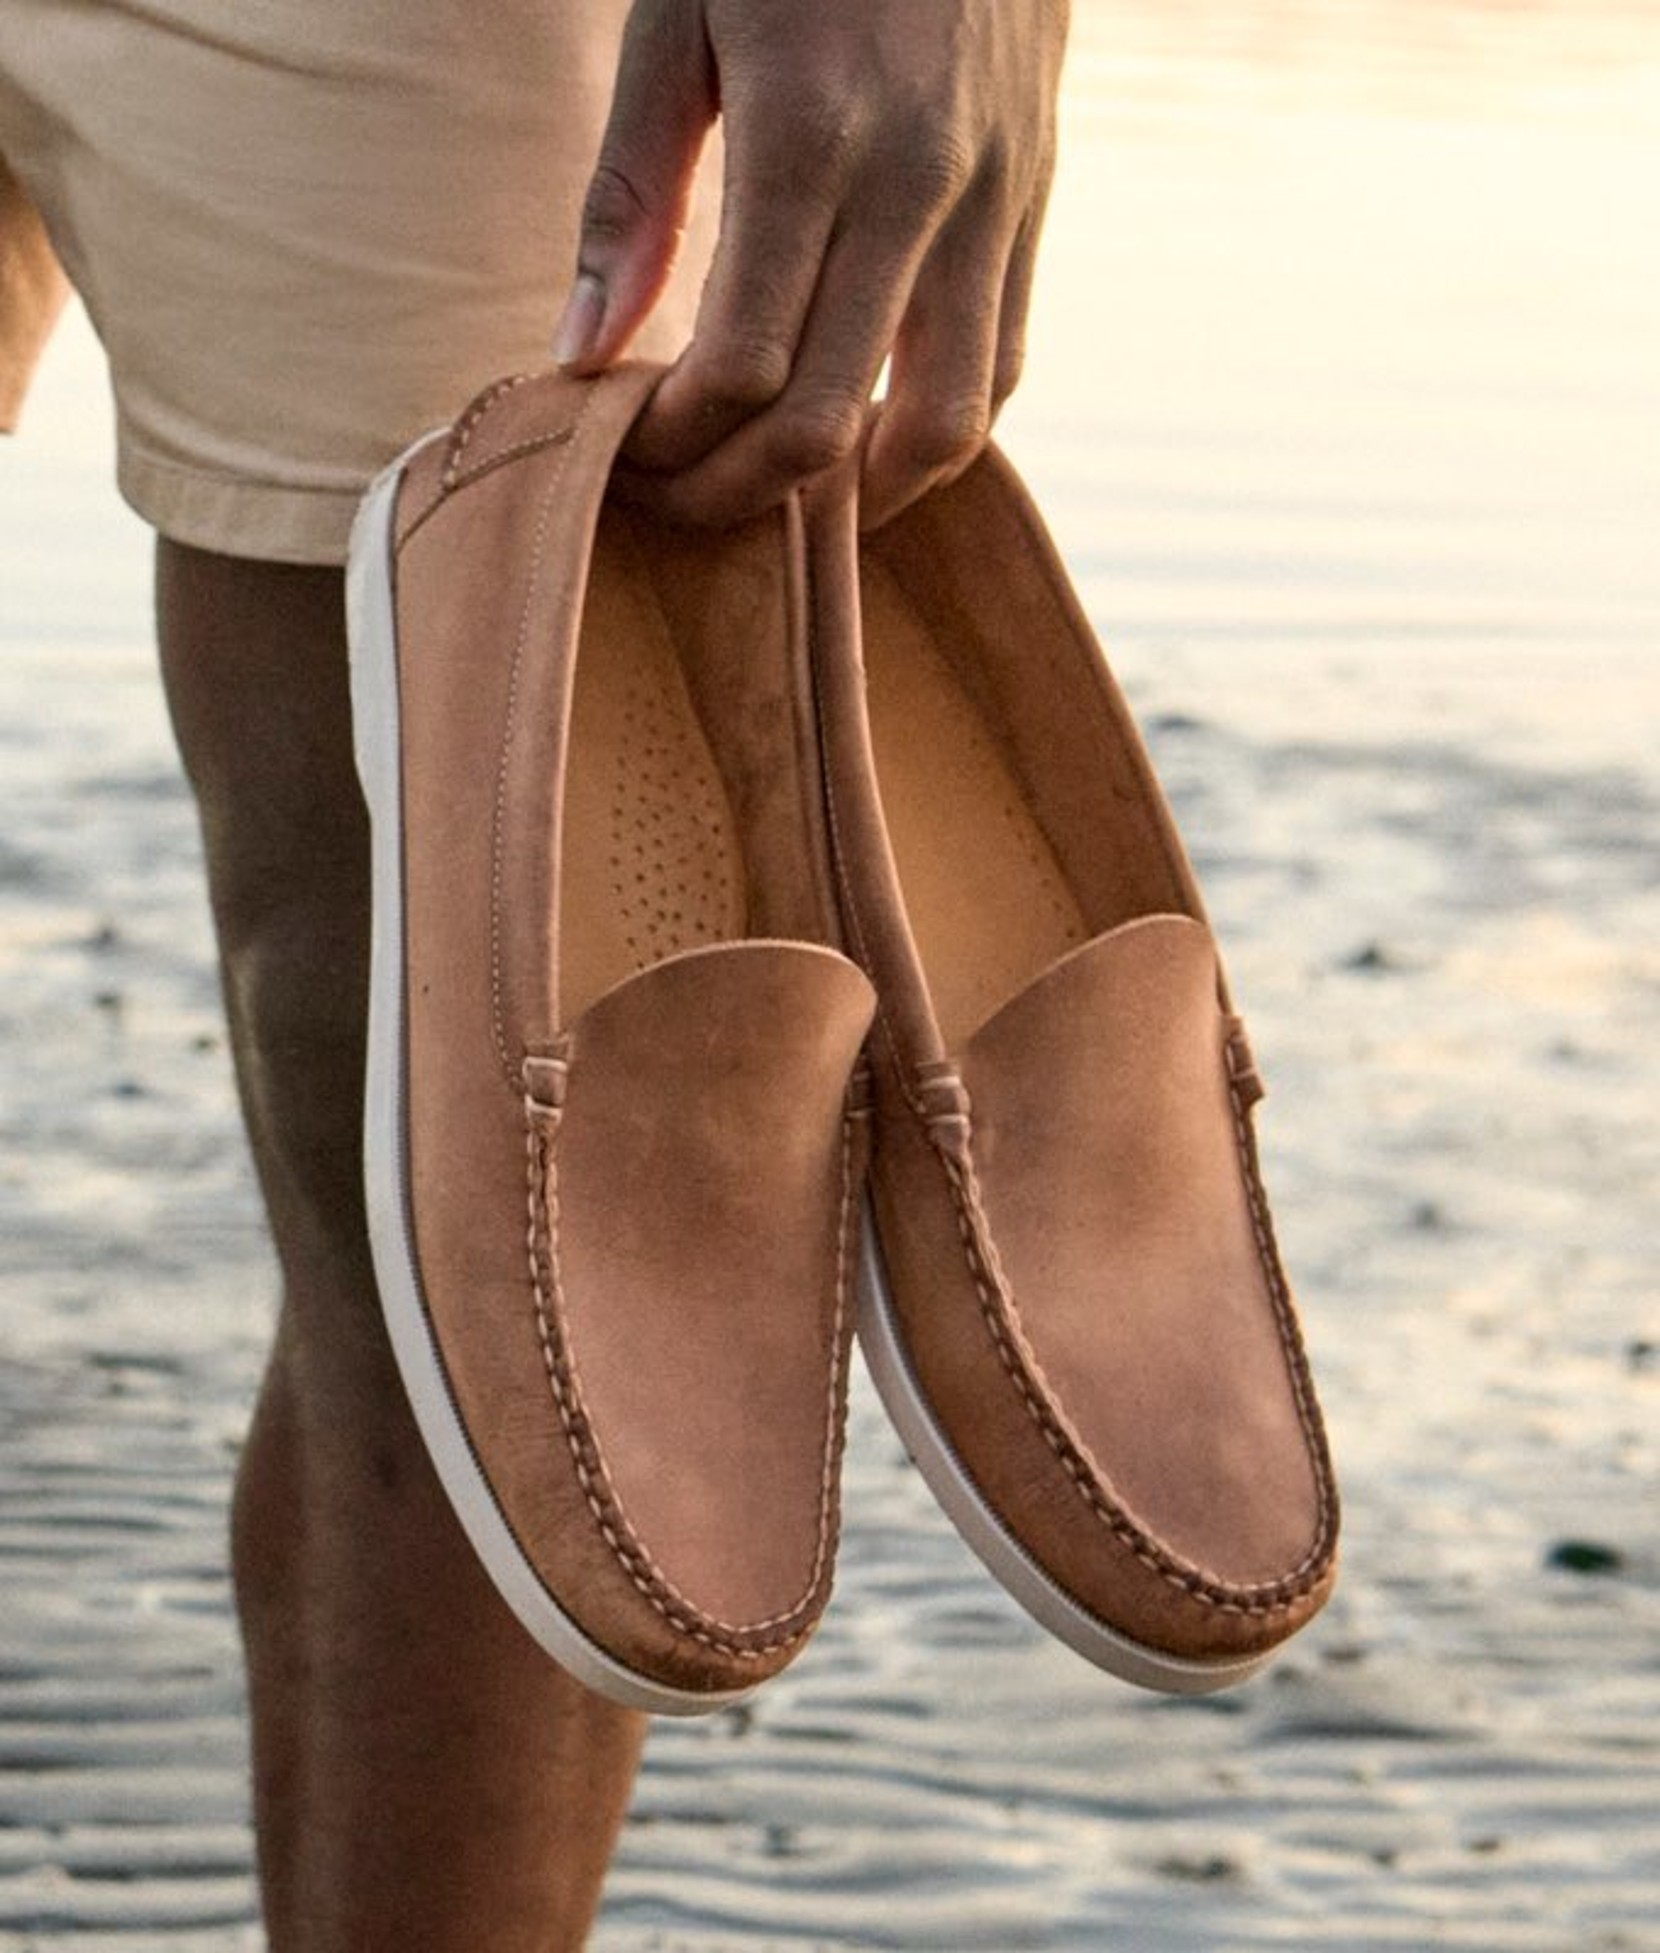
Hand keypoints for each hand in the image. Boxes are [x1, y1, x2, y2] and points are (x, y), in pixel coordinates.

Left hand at [553, 0, 1068, 526]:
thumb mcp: (675, 20)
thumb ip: (631, 197)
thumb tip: (581, 352)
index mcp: (809, 132)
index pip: (742, 366)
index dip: (676, 443)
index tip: (627, 453)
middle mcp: (916, 182)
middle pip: (831, 423)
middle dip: (741, 493)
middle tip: (684, 500)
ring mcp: (995, 199)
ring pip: (946, 427)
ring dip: (859, 499)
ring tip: (785, 501)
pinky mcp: (1037, 202)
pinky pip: (1003, 366)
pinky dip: (938, 436)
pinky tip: (872, 442)